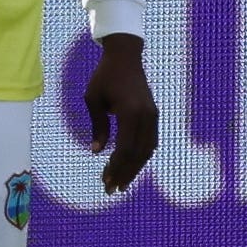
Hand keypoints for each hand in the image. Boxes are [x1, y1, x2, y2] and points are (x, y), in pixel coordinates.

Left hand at [82, 32, 159, 195]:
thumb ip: (98, 126)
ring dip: (134, 168)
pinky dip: (141, 156)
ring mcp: (152, 116)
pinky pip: (150, 141)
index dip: (115, 167)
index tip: (105, 180)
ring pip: (147, 150)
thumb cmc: (104, 76)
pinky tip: (131, 165)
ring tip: (122, 182)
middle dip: (125, 173)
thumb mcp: (93, 100)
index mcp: (130, 112)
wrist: (126, 57)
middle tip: (112, 189)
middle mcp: (146, 116)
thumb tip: (96, 151)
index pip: (125, 148)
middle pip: (138, 154)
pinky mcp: (153, 115)